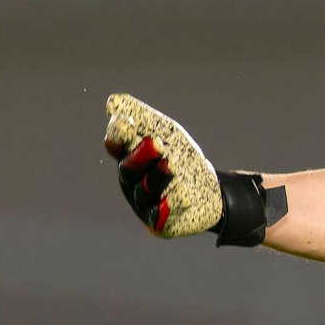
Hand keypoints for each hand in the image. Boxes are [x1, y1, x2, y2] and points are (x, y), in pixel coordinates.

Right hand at [103, 94, 223, 237]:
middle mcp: (131, 182)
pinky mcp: (160, 223)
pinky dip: (171, 205)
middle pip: (129, 169)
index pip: (117, 146)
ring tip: (171, 164)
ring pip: (146, 191)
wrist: (210, 192)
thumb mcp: (167, 134)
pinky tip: (183, 195)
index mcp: (129, 158)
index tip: (125, 123)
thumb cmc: (182, 158)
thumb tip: (114, 101)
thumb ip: (143, 118)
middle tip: (157, 143)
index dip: (119, 136)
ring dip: (158, 177)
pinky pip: (162, 215)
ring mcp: (143, 204)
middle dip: (141, 156)